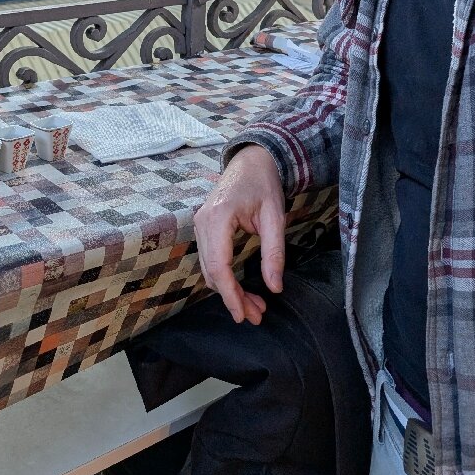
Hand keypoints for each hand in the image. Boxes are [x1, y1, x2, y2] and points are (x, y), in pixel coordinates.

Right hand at [193, 145, 285, 324]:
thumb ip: (274, 252)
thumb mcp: (275, 216)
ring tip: (254, 306)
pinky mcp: (204, 228)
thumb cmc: (264, 183)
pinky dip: (224, 278)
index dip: (231, 295)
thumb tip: (275, 288)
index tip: (244, 315)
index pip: (220, 266)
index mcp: (218, 216)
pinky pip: (210, 260)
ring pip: (209, 269)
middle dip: (233, 297)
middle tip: (257, 315)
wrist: (251, 159)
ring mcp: (199, 224)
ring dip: (228, 291)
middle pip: (212, 272)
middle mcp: (202, 222)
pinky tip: (241, 289)